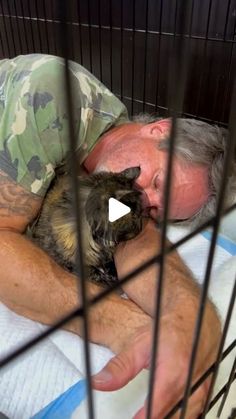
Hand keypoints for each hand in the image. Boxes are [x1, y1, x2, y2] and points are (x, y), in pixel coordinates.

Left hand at [92, 314, 213, 418]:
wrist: (191, 318)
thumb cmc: (167, 329)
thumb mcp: (139, 345)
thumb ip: (119, 367)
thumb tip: (98, 382)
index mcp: (173, 372)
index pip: (157, 408)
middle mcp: (190, 383)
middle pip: (173, 416)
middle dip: (155, 418)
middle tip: (139, 416)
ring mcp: (201, 388)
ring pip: (186, 416)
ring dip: (169, 417)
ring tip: (148, 413)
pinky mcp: (206, 390)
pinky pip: (195, 411)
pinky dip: (181, 414)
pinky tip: (169, 413)